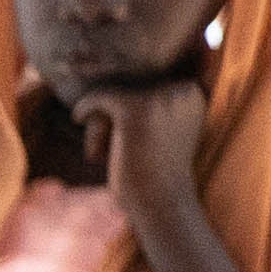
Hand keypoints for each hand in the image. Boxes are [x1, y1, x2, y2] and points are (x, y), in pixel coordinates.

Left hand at [73, 69, 209, 231]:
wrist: (162, 204)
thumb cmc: (154, 172)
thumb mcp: (160, 131)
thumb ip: (148, 103)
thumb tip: (113, 67)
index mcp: (192, 91)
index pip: (144, 82)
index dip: (127, 110)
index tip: (132, 140)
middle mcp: (181, 89)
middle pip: (127, 87)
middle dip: (113, 117)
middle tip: (116, 150)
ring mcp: (160, 97)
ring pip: (110, 95)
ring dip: (101, 124)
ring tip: (109, 152)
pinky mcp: (135, 109)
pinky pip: (97, 97)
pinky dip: (84, 110)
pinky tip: (77, 121)